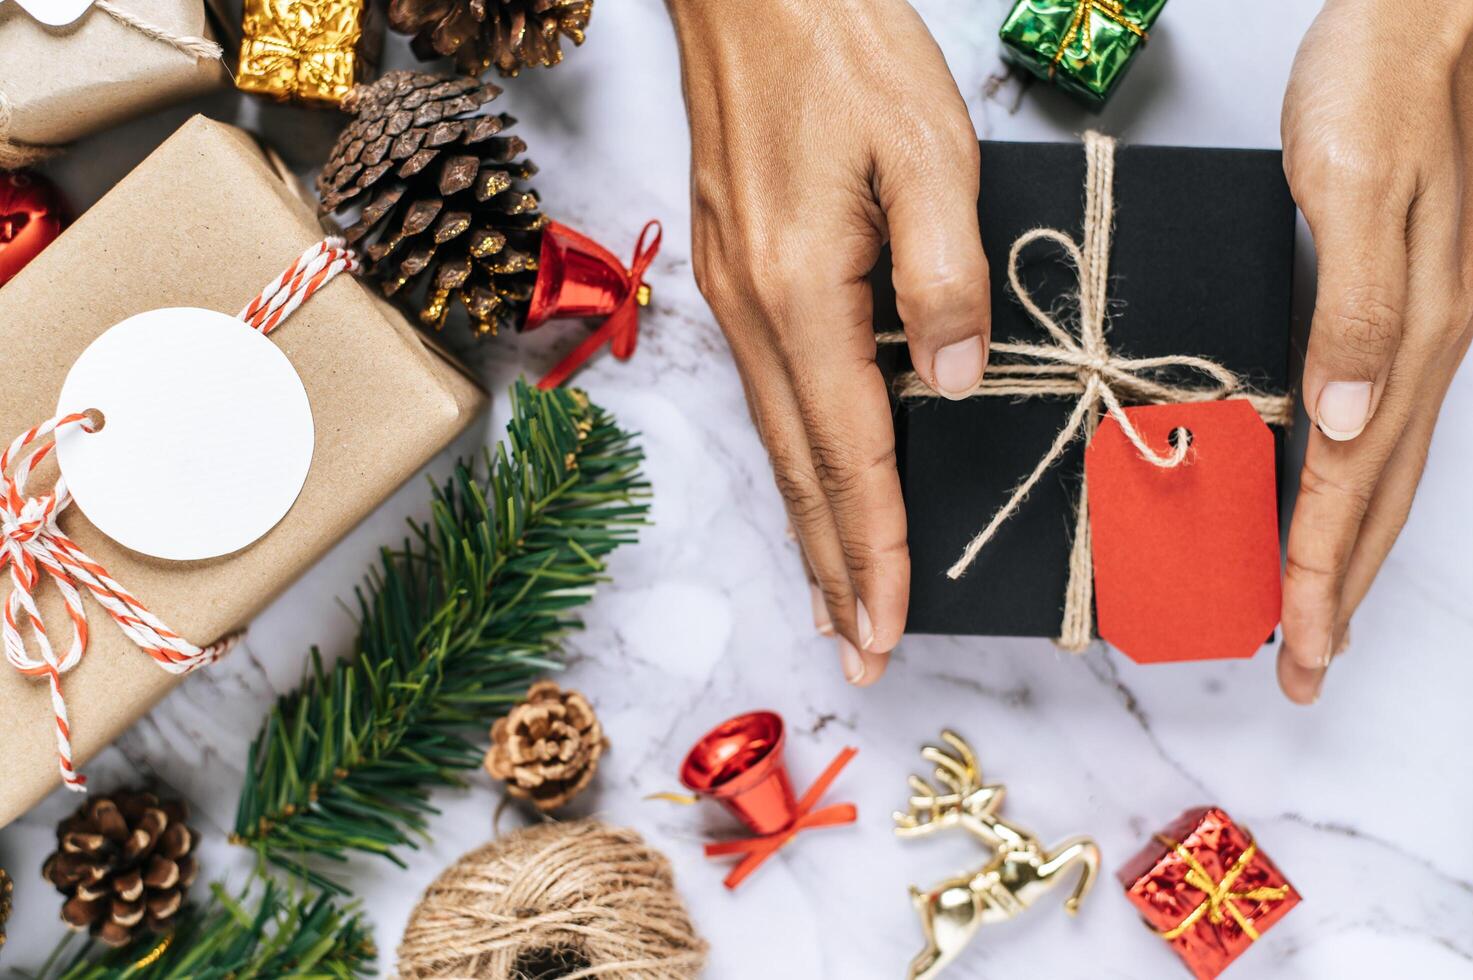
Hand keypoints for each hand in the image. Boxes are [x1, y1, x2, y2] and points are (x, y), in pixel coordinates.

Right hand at [666, 0, 988, 682]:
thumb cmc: (839, 46)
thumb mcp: (927, 146)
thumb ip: (946, 273)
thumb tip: (954, 380)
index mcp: (803, 291)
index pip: (848, 452)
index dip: (875, 547)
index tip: (888, 626)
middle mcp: (753, 311)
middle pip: (799, 471)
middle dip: (835, 570)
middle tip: (856, 653)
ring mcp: (734, 296)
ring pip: (777, 442)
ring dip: (809, 529)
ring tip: (834, 601)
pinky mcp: (736, 275)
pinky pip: (769, 398)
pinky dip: (794, 464)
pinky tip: (808, 488)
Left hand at [1278, 0, 1472, 702]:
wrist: (1423, 17)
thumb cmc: (1381, 85)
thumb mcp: (1353, 186)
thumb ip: (1357, 304)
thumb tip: (1345, 421)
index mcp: (1410, 335)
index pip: (1355, 484)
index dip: (1324, 571)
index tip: (1299, 645)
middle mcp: (1424, 348)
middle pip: (1380, 498)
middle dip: (1341, 591)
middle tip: (1306, 667)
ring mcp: (1421, 331)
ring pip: (1384, 470)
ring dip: (1349, 549)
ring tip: (1315, 611)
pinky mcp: (1404, 305)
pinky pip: (1378, 423)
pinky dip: (1350, 482)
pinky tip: (1324, 499)